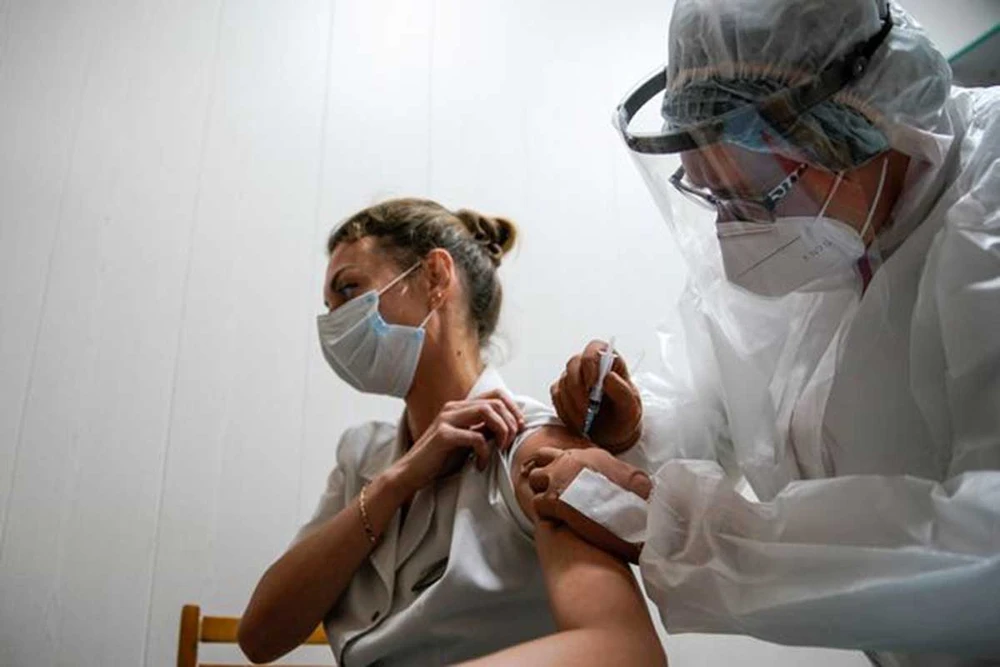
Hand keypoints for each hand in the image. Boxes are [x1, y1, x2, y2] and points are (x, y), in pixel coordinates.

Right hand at [391, 389, 524, 497]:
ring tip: (500, 449)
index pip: (495, 395)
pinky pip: (476, 437)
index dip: (513, 409)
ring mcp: (447, 420)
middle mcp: (453, 408)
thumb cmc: (440, 459)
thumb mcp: (467, 443)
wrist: (411, 473)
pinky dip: (484, 452)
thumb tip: (510, 427)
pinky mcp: (443, 435)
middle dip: (510, 422)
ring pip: (487, 411)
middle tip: (510, 442)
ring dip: (501, 431)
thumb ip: (484, 431)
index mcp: (460, 408)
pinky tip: (480, 464)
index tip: (519, 428)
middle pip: (495, 402)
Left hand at [525, 446, 651, 562]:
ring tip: (553, 503)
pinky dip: (543, 511)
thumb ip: (629, 477)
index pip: (565, 451)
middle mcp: (571, 461)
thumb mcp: (638, 482)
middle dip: (545, 470)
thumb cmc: (636, 504)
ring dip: (541, 490)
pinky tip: (555, 519)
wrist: (630, 522)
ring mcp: (558, 479)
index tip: (568, 478)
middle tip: (553, 486)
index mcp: (591, 455)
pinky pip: (536, 503)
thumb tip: (637, 483)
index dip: (563, 465)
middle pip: (542, 456)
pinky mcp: (552, 501)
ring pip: (534, 478)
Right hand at [550, 340, 642, 452]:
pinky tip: (577, 423)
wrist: (614, 435)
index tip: (593, 384)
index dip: (590, 362)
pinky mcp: (562, 391)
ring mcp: (573, 377)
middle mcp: (589, 365)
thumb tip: (607, 377)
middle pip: (573, 364)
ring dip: (573, 405)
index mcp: (609, 361)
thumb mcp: (631, 408)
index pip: (595, 349)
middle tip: (587, 411)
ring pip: (563, 383)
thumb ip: (622, 391)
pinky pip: (556, 397)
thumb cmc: (624, 416)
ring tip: (585, 422)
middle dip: (578, 389)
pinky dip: (565, 412)